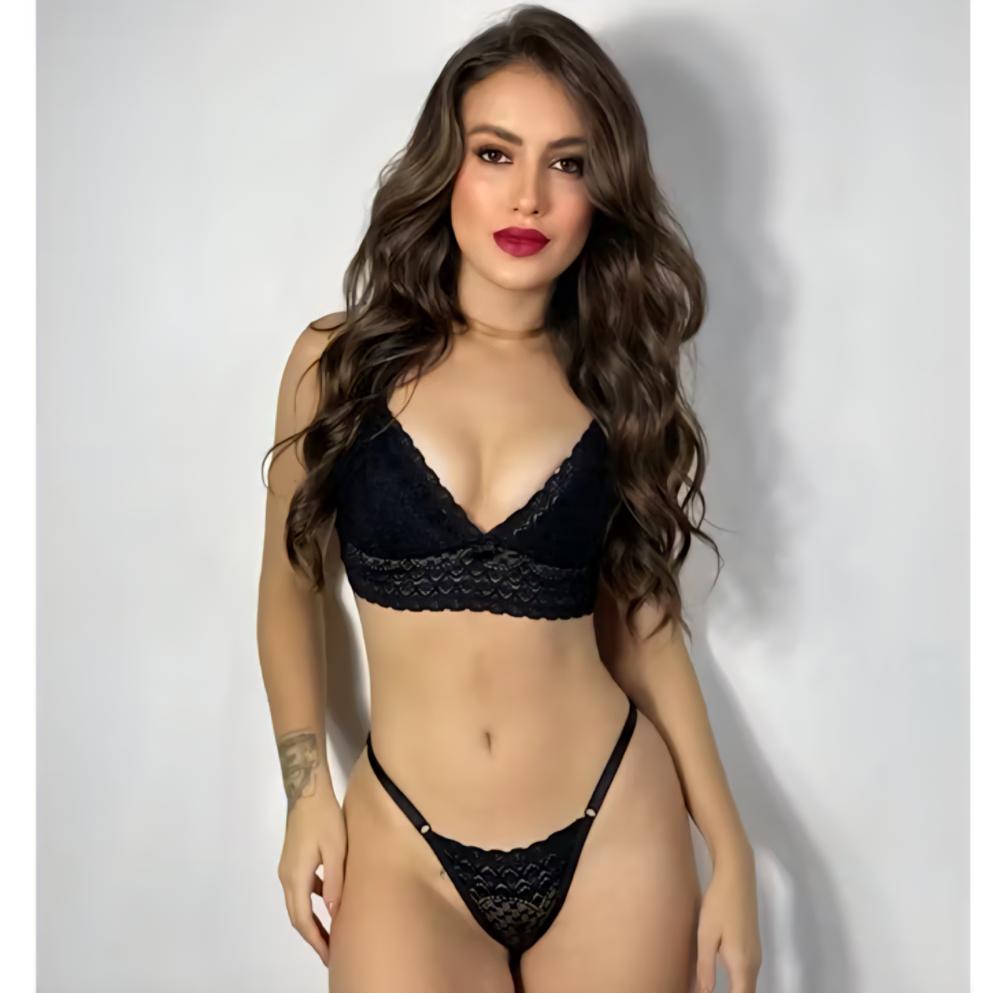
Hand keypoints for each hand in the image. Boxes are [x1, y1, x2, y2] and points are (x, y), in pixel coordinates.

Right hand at [277, 786, 346, 967]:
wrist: (307, 790)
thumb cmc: (324, 818)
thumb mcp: (336, 850)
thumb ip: (334, 882)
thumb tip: (334, 912)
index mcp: (296, 877)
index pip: (302, 919)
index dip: (315, 940)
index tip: (329, 955)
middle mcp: (286, 876)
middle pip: (296, 915)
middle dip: (312, 936)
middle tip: (330, 952)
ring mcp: (287, 867)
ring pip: (297, 903)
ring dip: (311, 919)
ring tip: (330, 932)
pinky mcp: (292, 859)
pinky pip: (300, 888)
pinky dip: (311, 900)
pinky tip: (327, 899)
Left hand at [696, 843, 761, 992]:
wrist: (736, 876)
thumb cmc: (718, 904)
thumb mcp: (706, 935)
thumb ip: (705, 967)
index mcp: (742, 963)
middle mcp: (754, 962)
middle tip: (708, 992)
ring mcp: (755, 953)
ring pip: (747, 984)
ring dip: (735, 991)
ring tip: (712, 989)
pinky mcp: (752, 945)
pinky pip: (747, 972)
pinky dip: (737, 981)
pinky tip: (722, 978)